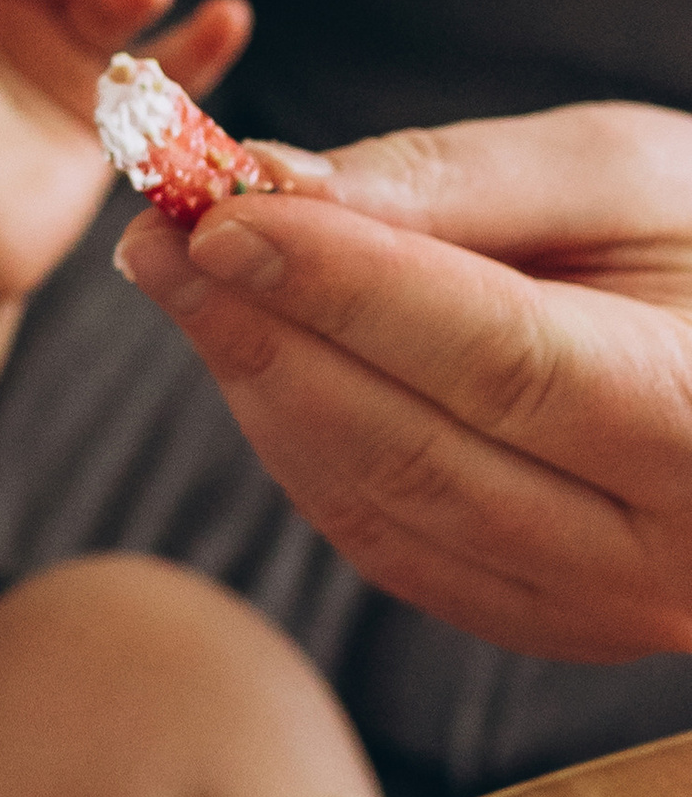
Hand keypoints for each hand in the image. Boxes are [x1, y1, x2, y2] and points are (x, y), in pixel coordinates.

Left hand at [116, 101, 691, 661]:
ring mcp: (605, 608)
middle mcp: (670, 550)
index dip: (346, 291)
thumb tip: (275, 187)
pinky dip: (303, 451)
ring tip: (180, 278)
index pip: (501, 360)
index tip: (221, 217)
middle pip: (423, 453)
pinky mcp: (543, 623)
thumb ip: (456, 183)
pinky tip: (250, 357)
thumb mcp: (625, 173)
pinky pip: (390, 548)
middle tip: (156, 239)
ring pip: (385, 512)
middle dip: (268, 337)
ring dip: (263, 392)